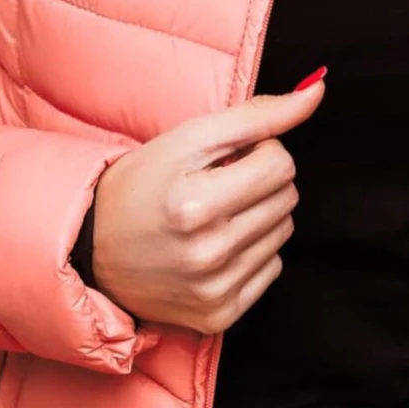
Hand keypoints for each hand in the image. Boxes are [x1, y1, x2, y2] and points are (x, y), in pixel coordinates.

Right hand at [87, 74, 325, 333]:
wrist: (91, 250)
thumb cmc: (139, 185)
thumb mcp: (188, 138)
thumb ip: (257, 115)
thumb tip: (317, 91)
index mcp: (195, 204)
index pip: (280, 164)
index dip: (259, 151)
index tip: (229, 156)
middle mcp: (208, 254)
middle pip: (287, 199)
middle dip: (261, 181)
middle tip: (218, 183)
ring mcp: (214, 290)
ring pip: (282, 232)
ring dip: (258, 215)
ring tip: (215, 213)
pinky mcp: (218, 316)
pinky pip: (270, 268)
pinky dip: (251, 251)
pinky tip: (216, 245)